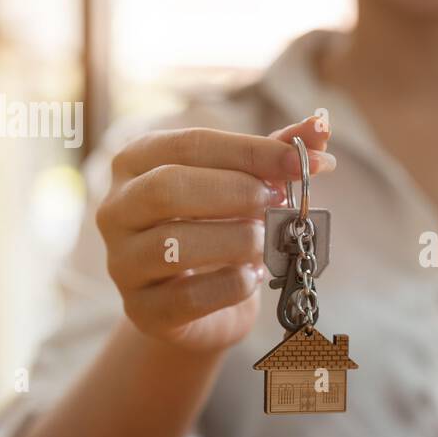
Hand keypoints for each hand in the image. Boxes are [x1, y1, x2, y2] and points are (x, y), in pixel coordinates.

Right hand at [95, 116, 334, 352]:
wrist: (202, 308)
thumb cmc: (221, 231)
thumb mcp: (247, 186)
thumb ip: (277, 155)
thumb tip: (320, 125)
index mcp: (138, 162)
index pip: (190, 144)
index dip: (250, 151)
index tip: (301, 162)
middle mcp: (117, 209)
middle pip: (167, 188)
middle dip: (234, 192)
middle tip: (277, 200)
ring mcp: (122, 262)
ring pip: (172, 245)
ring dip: (236, 240)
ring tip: (266, 241)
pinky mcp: (142, 311)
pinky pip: (187, 297)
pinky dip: (231, 285)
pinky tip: (252, 278)